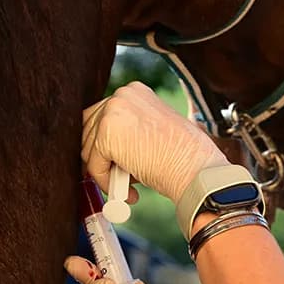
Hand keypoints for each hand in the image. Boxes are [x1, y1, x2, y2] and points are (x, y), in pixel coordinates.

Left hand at [81, 82, 228, 203]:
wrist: (196, 168)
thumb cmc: (184, 156)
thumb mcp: (152, 132)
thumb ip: (129, 132)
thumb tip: (106, 149)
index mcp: (134, 91)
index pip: (102, 114)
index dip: (101, 141)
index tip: (108, 161)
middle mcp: (121, 96)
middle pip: (88, 128)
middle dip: (98, 156)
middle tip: (115, 178)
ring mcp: (112, 113)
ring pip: (89, 149)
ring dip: (104, 172)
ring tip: (128, 185)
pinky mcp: (106, 136)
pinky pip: (94, 166)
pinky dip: (106, 183)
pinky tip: (128, 192)